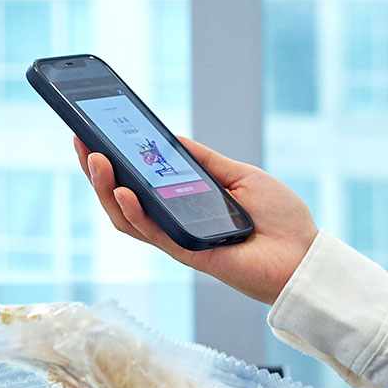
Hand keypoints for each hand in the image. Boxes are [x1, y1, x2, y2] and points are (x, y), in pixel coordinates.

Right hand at [75, 135, 317, 304]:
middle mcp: (175, 224)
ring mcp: (179, 241)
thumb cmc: (279, 218)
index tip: (91, 133)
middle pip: (122, 201)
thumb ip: (204, 162)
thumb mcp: (240, 176)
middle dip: (97, 173)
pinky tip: (124, 191)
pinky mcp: (190, 255)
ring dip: (106, 190)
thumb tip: (170, 137)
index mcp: (185, 204)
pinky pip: (154, 235)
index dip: (112, 162)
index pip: (137, 184)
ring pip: (128, 220)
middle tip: (82, 141)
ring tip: (96, 159)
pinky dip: (136, 213)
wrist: (306, 253)